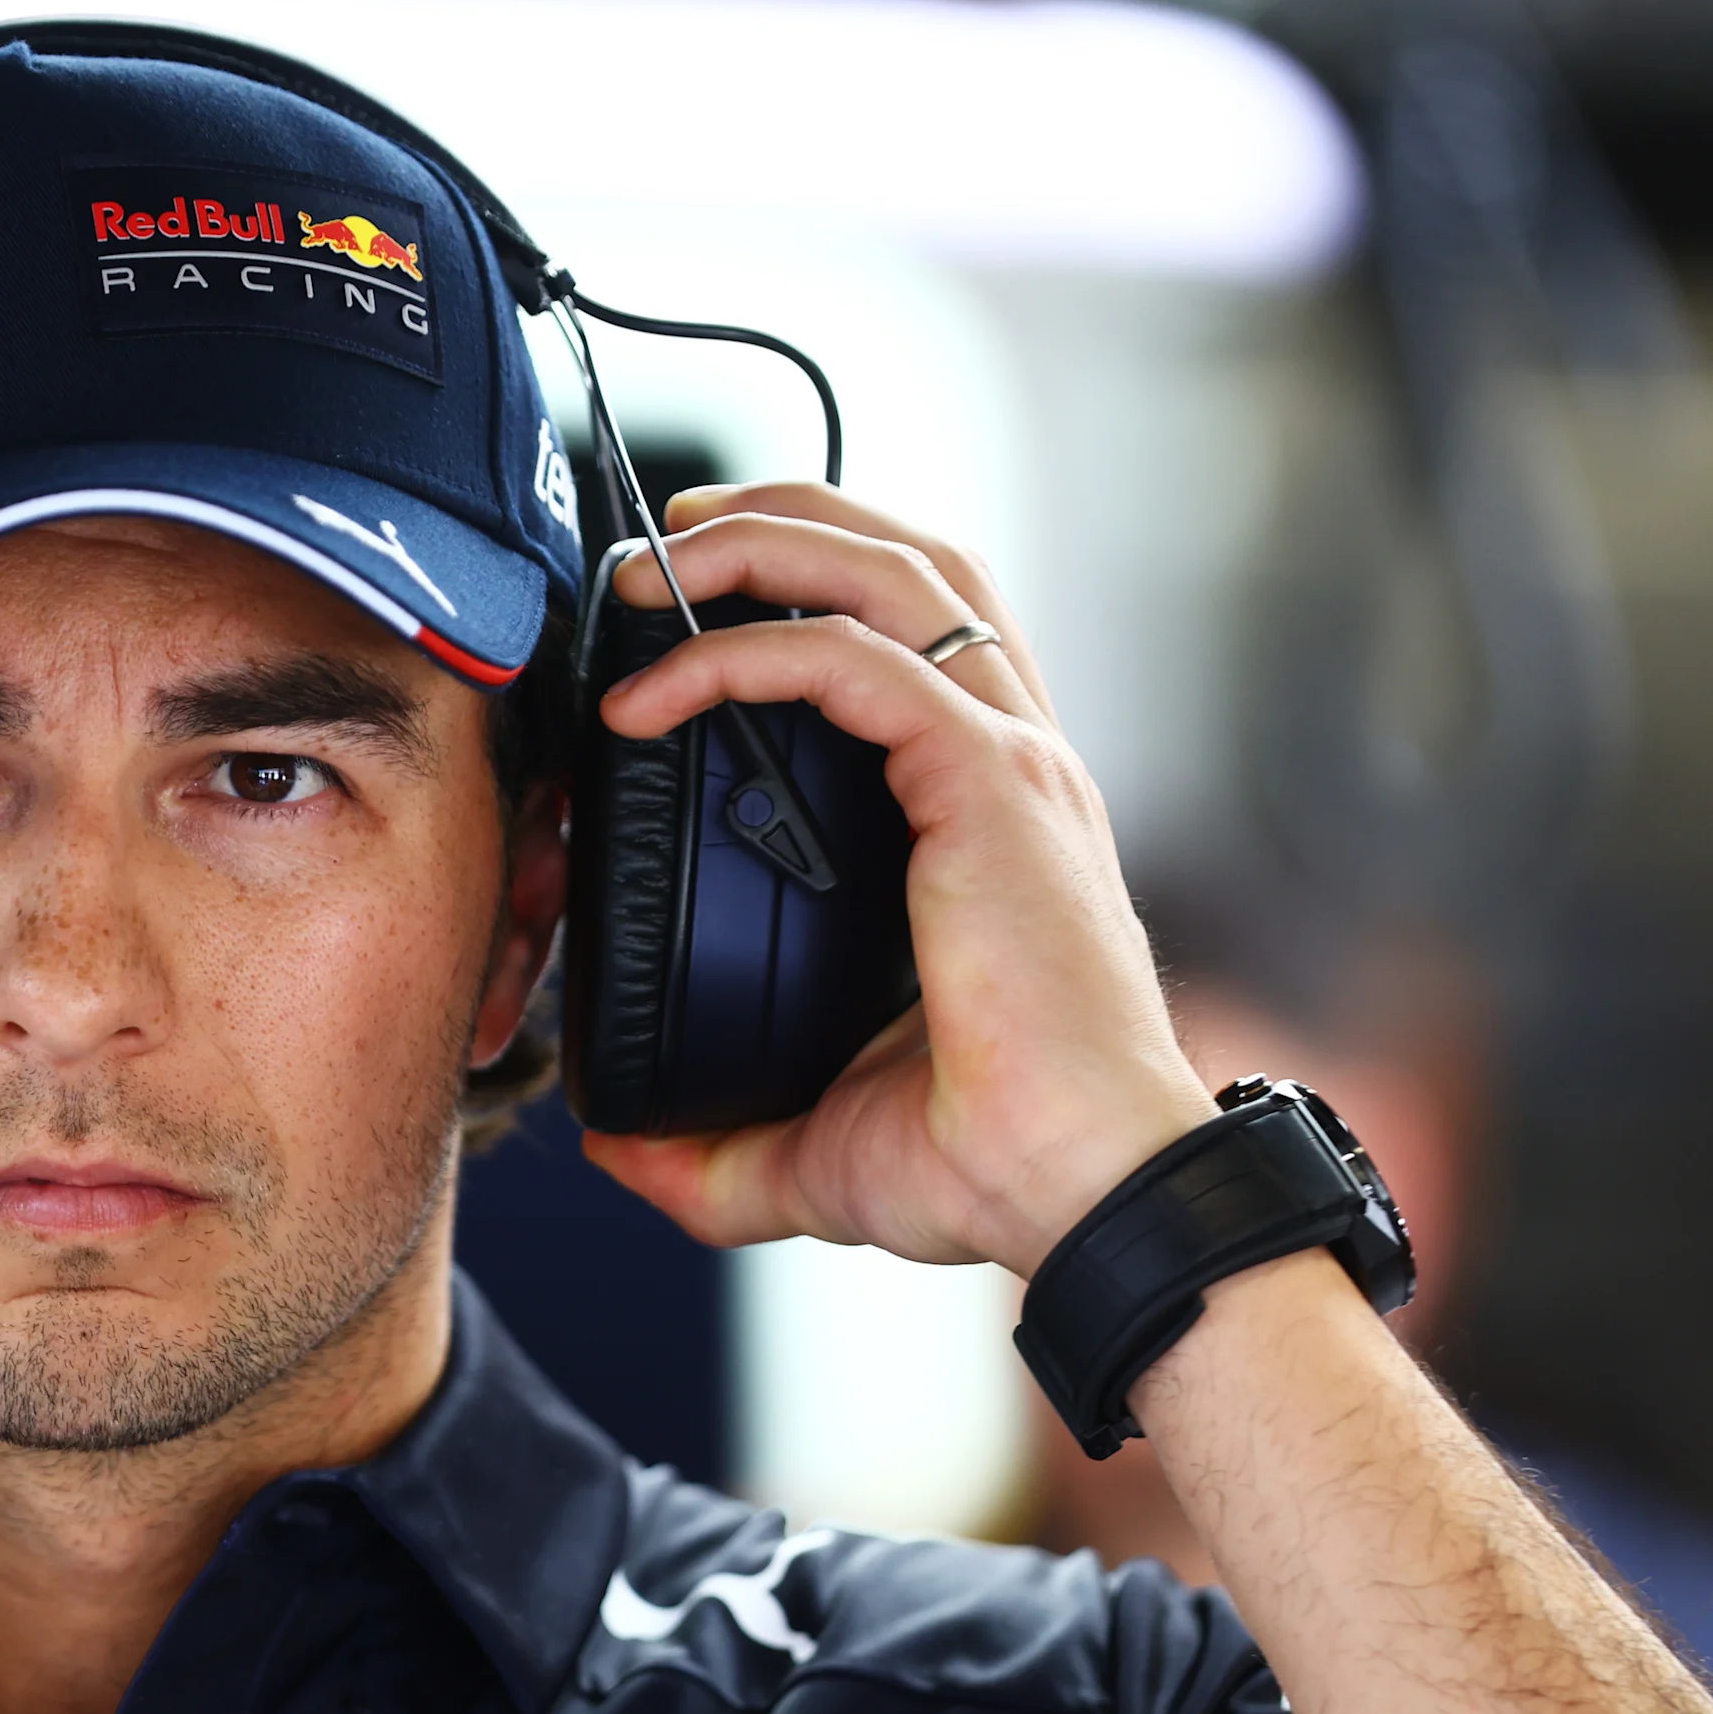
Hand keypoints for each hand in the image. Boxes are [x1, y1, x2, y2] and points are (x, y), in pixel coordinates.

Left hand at [576, 484, 1212, 1277]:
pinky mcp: (989, 786)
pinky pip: (854, 662)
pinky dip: (745, 653)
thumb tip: (623, 1155)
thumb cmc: (996, 1165)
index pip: (914, 639)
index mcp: (989, 817)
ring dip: (763, 541)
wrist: (1088, 1196)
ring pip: (892, 572)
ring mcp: (1011, 763)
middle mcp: (1013, 763)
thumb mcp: (820, 1154)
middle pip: (911, 561)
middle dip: (783, 517)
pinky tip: (654, 694)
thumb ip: (718, 1153)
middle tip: (663, 540)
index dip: (810, 592)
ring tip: (653, 564)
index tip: (687, 613)